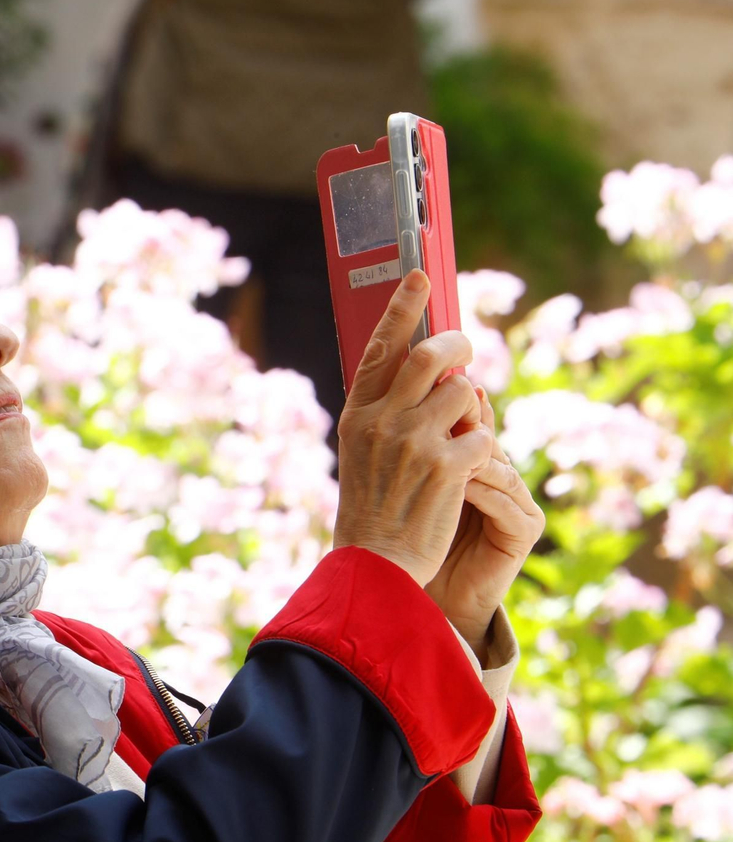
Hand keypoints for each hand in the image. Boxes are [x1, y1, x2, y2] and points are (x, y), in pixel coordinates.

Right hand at [334, 270, 495, 587]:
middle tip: (467, 347)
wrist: (375, 565)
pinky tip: (467, 473)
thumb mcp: (361, 454)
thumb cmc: (372, 510)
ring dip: (473, 412)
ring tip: (460, 439)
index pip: (380, 348)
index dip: (401, 309)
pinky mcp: (448, 466)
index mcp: (357, 415)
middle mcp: (382, 421)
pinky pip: (484, 435)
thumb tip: (426, 373)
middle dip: (457, 346)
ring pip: (465, 395)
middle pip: (431, 356)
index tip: (420, 276)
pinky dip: (484, 451)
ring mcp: (414, 442)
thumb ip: (385, 412)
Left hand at [426, 388, 544, 657]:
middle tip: (434, 420)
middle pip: (486, 434)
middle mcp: (499, 474)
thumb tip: (388, 385)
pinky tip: (459, 486)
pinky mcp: (524, 529)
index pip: (468, 417)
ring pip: (497, 463)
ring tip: (440, 451)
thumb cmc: (406, 532)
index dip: (450, 401)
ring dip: (466, 457)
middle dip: (459, 425)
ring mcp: (517, 501)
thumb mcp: (405, 479)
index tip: (423, 391)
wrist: (416, 588)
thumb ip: (407, 440)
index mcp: (473, 457)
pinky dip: (480, 491)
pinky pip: (505, 500)